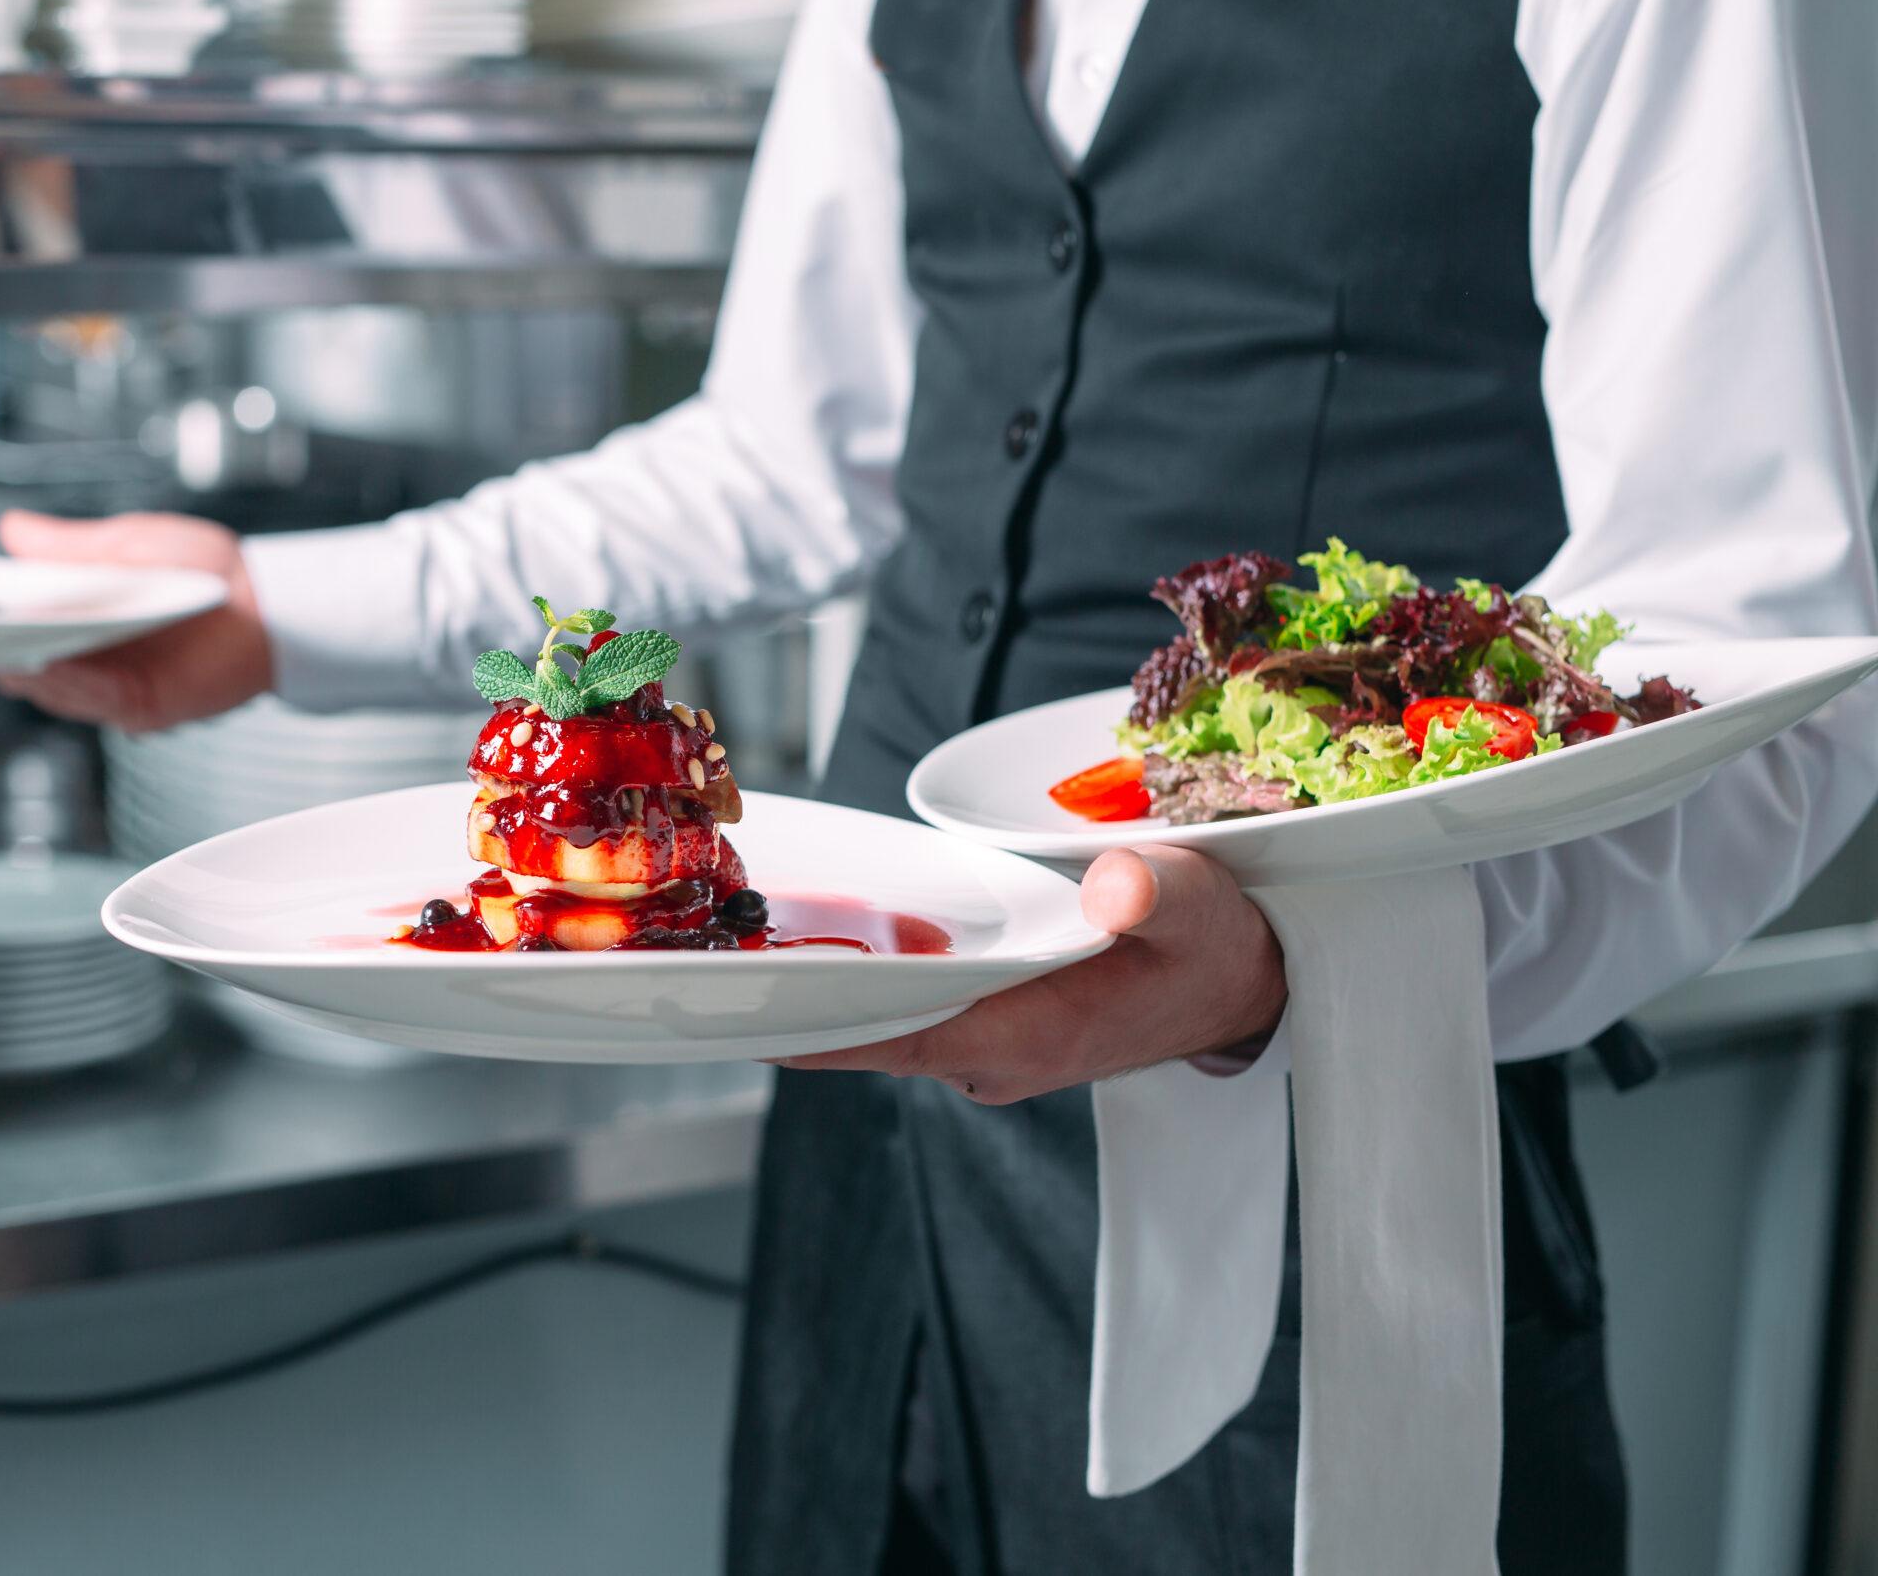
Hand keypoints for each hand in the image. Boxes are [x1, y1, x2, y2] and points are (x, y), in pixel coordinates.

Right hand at [0, 511, 272, 732]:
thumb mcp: (130, 543)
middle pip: (21, 664)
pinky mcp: (144, 708)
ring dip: (20, 667)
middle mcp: (87, 660)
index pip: (13, 626)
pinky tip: (46, 661)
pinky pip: (95, 699)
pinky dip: (67, 682)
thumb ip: (71, 545)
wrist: (266, 600)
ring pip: (51, 688)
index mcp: (76, 618)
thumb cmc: (203, 570)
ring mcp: (111, 688)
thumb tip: (12, 529)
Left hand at [777, 845, 1285, 1103]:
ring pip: (877, 1023)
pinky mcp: (986, 1032)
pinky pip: (900, 1011)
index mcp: (1026, 1035)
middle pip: (863, 1031)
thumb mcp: (1199, 904)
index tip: (731, 999)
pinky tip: (811, 935)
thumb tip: (1112, 887)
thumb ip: (1155, 892)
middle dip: (789, 994)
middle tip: (699, 947)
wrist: (1245, 986)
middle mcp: (991, 1057)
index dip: (808, 1017)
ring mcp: (984, 1050)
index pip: (890, 1034)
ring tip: (732, 933)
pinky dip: (859, 979)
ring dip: (818, 985)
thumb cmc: (1216, 941)